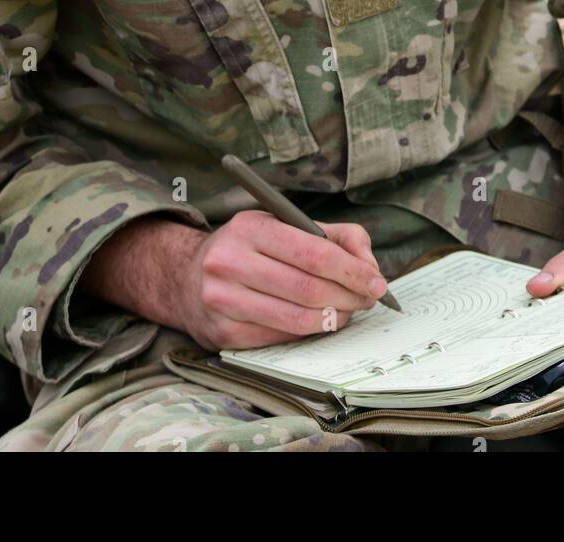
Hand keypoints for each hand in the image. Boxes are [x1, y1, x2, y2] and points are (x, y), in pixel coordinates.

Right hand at [174, 210, 388, 350]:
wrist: (186, 276)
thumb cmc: (248, 249)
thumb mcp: (283, 225)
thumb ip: (333, 236)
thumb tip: (369, 266)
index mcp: (250, 228)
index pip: (313, 253)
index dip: (352, 271)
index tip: (377, 282)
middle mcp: (231, 262)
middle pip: (308, 289)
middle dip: (348, 297)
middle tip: (368, 300)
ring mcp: (223, 301)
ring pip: (295, 319)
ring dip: (332, 319)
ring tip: (346, 312)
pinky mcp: (222, 334)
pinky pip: (279, 338)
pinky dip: (307, 332)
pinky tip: (318, 322)